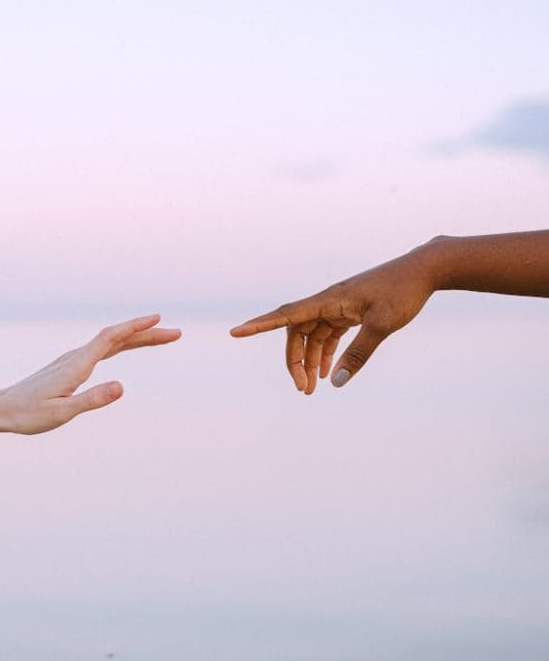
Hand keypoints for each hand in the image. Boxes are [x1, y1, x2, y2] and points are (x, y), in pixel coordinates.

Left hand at [0, 314, 180, 432]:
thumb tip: (122, 386)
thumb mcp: (62, 413)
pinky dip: (124, 343)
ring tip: (163, 337)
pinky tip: (130, 345)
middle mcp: (77, 356)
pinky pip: (105, 348)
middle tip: (176, 333)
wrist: (2, 409)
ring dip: (139, 338)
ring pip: (113, 342)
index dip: (135, 327)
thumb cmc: (29, 414)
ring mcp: (74, 359)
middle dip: (148, 333)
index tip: (158, 320)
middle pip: (118, 337)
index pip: (111, 338)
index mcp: (77, 364)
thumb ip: (92, 399)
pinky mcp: (72, 365)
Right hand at [230, 248, 435, 392]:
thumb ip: (358, 355)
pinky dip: (326, 352)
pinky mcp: (351, 311)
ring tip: (314, 388)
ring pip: (312, 335)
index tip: (236, 333)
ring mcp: (338, 306)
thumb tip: (335, 381)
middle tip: (303, 390)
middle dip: (295, 361)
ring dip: (310, 360)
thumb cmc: (402, 292)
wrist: (423, 270)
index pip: (286, 315)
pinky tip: (328, 372)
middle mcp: (328, 301)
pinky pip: (329, 334)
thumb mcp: (382, 325)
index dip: (259, 325)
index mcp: (328, 300)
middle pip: (296, 332)